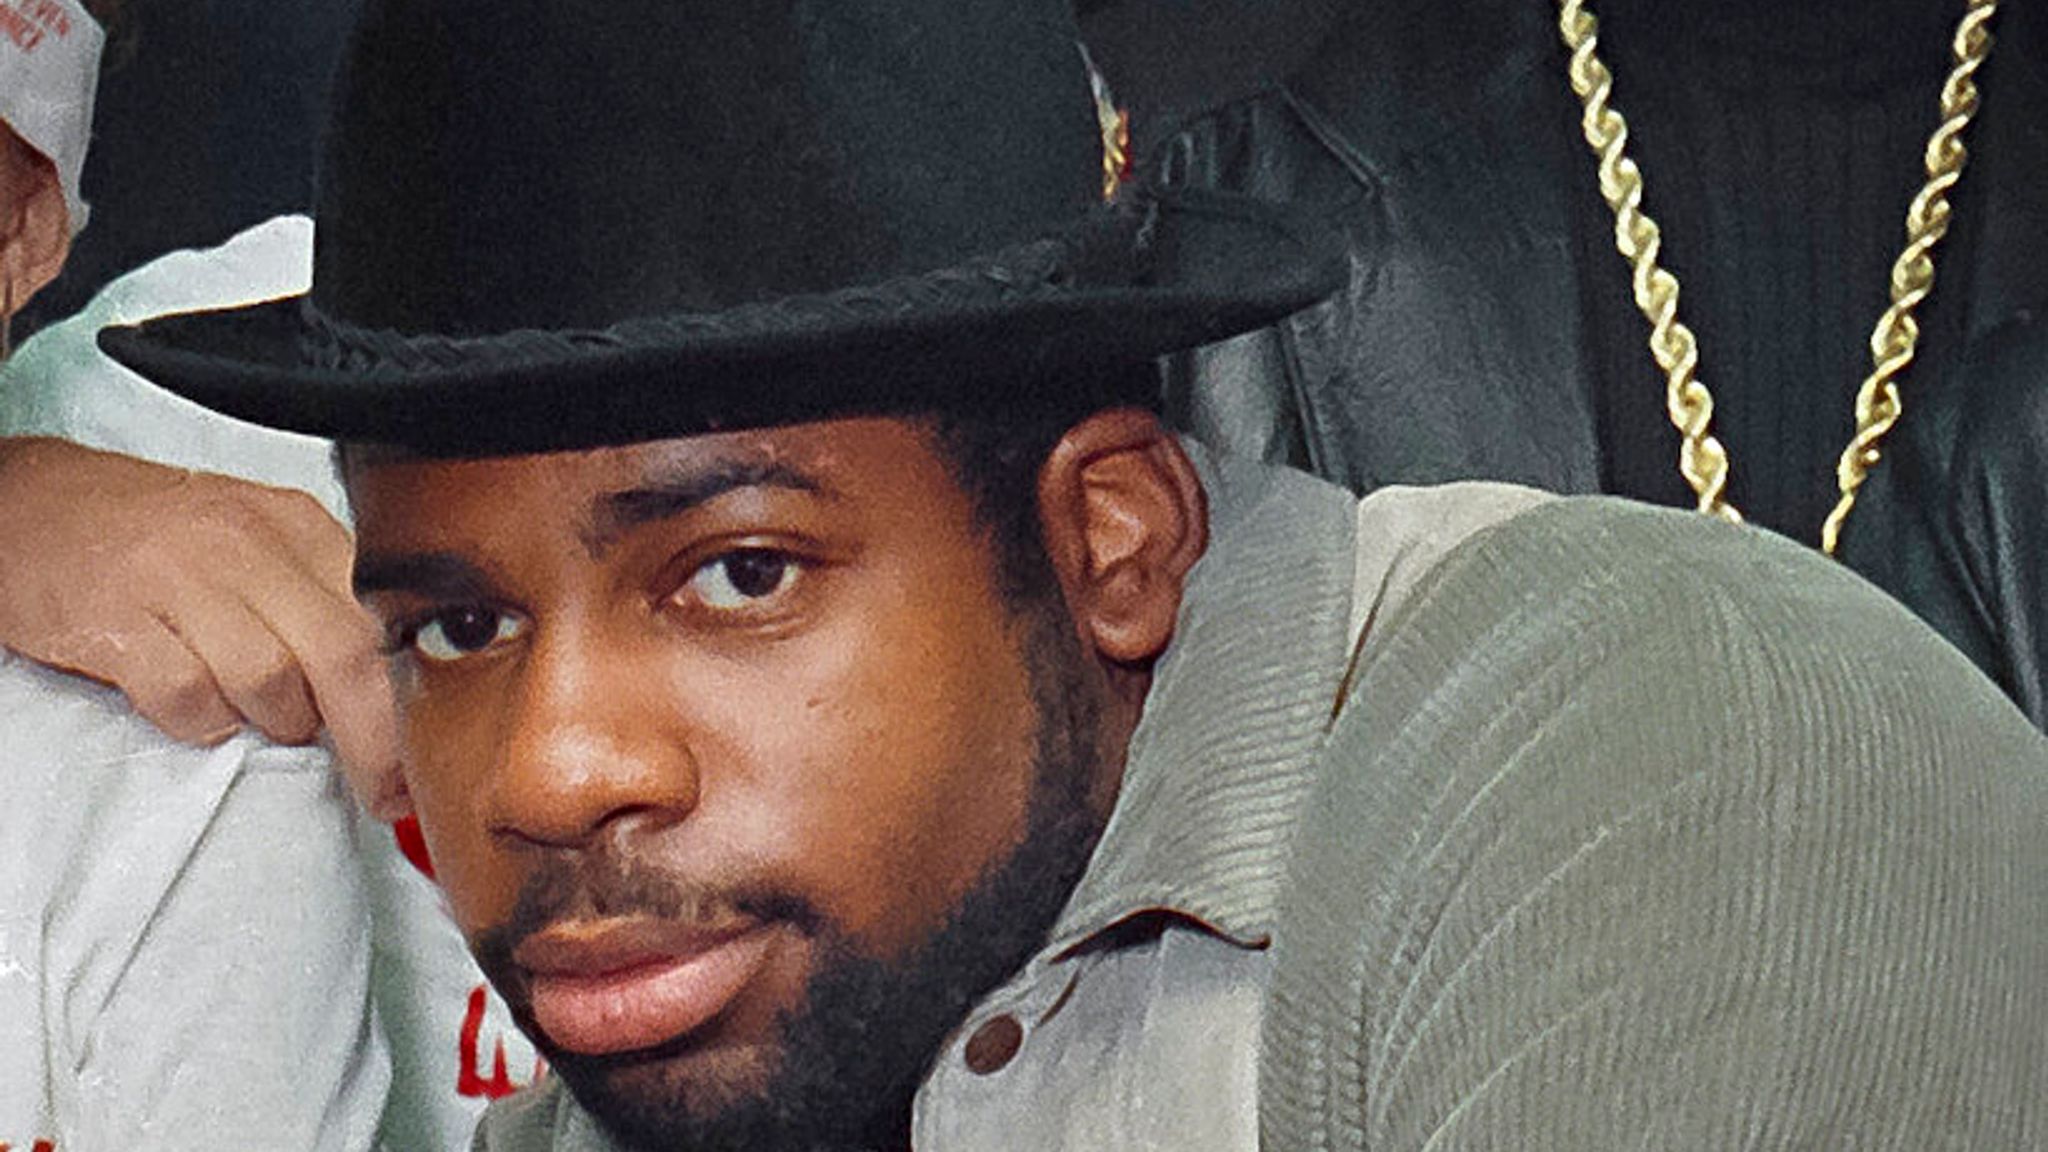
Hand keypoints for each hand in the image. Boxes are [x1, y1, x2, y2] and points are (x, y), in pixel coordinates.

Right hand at [0, 437, 406, 815]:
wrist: (34, 503)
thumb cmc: (160, 537)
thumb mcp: (258, 541)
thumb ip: (323, 600)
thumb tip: (390, 690)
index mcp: (295, 526)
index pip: (381, 618)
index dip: (411, 699)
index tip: (422, 758)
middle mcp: (244, 544)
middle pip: (343, 656)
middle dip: (373, 740)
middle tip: (381, 792)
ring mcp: (177, 578)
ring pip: (271, 679)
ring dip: (278, 723)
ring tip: (263, 721)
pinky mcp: (115, 620)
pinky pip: (188, 696)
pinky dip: (204, 724)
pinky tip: (200, 713)